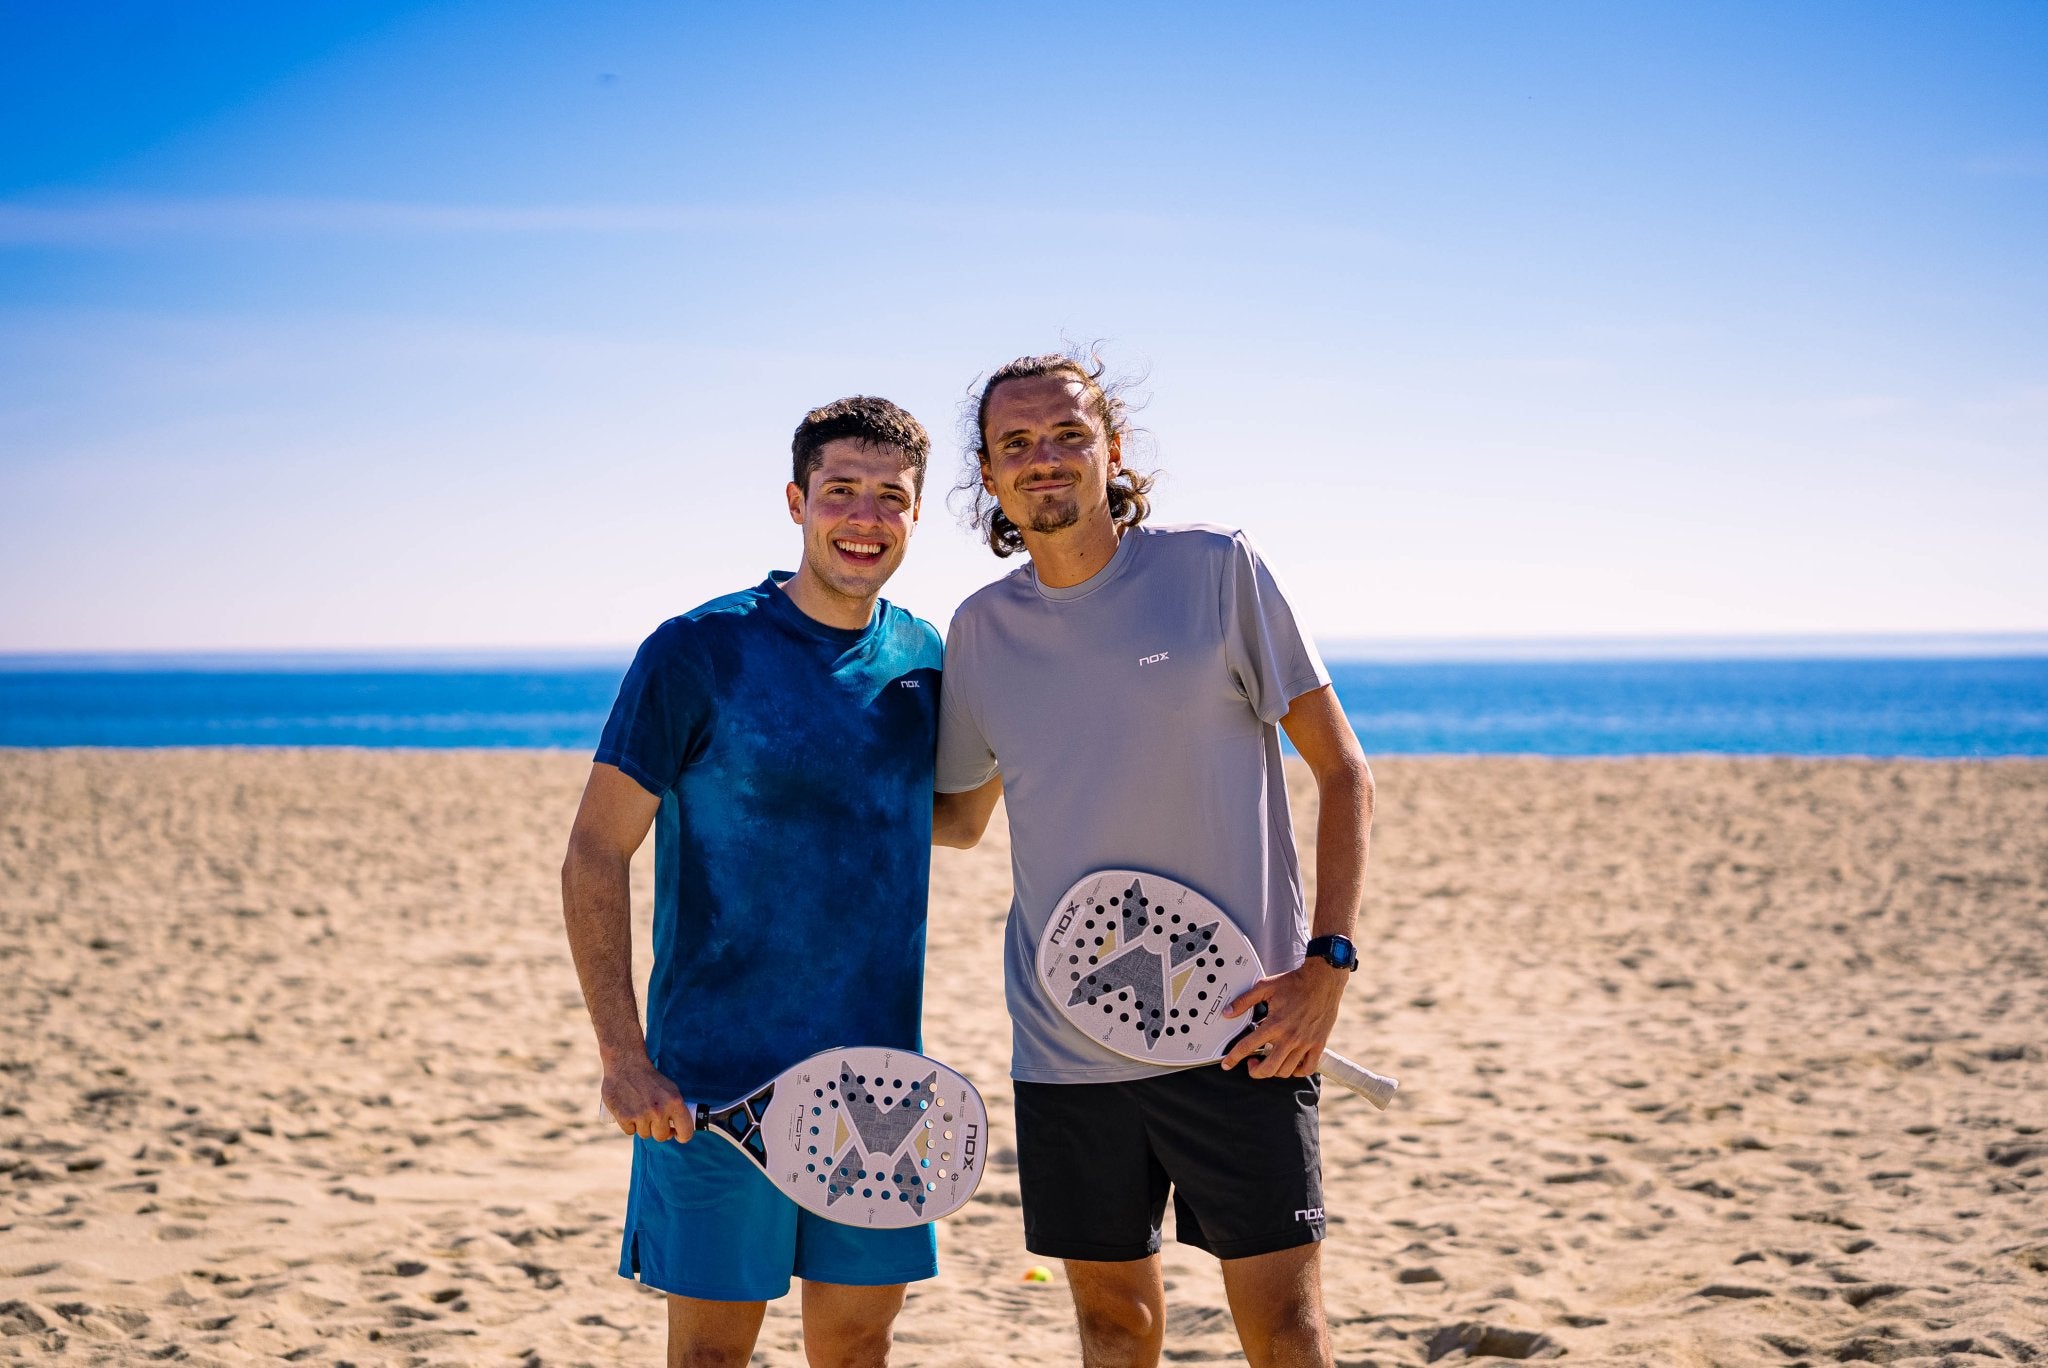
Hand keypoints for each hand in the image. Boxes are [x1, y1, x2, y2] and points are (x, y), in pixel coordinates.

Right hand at [601, 1057, 693, 1141]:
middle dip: (657, 1129)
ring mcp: (641, 1115)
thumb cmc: (650, 1078)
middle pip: (661, 1136)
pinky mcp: (624, 1117)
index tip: (677, 1135)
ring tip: (639, 1109)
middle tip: (652, 1116)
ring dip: (642, 1126)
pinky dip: (629, 1124)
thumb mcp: (671, 1090)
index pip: (686, 1131)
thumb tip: (676, 1132)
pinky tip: (629, 1109)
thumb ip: (676, 1110)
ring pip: (645, 1134)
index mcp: (674, 1102)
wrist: (626, 1064)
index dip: (682, 1136)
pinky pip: (630, 1131)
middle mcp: (659, 1111)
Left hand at [1219, 960, 1348, 1078]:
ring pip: (1286, 1071)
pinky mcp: (1318, 1044)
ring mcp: (1305, 1043)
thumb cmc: (1295, 983)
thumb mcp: (1265, 987)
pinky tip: (1291, 1064)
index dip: (1233, 1058)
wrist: (1322, 980)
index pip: (1247, 1047)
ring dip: (1274, 1071)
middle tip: (1252, 1063)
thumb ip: (1244, 1001)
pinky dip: (1298, 1072)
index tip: (1227, 1064)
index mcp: (1274, 1024)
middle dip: (1255, 1071)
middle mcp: (1289, 1037)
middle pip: (1268, 1068)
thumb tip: (1227, 1012)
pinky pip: (1308, 1068)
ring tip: (1270, 1061)